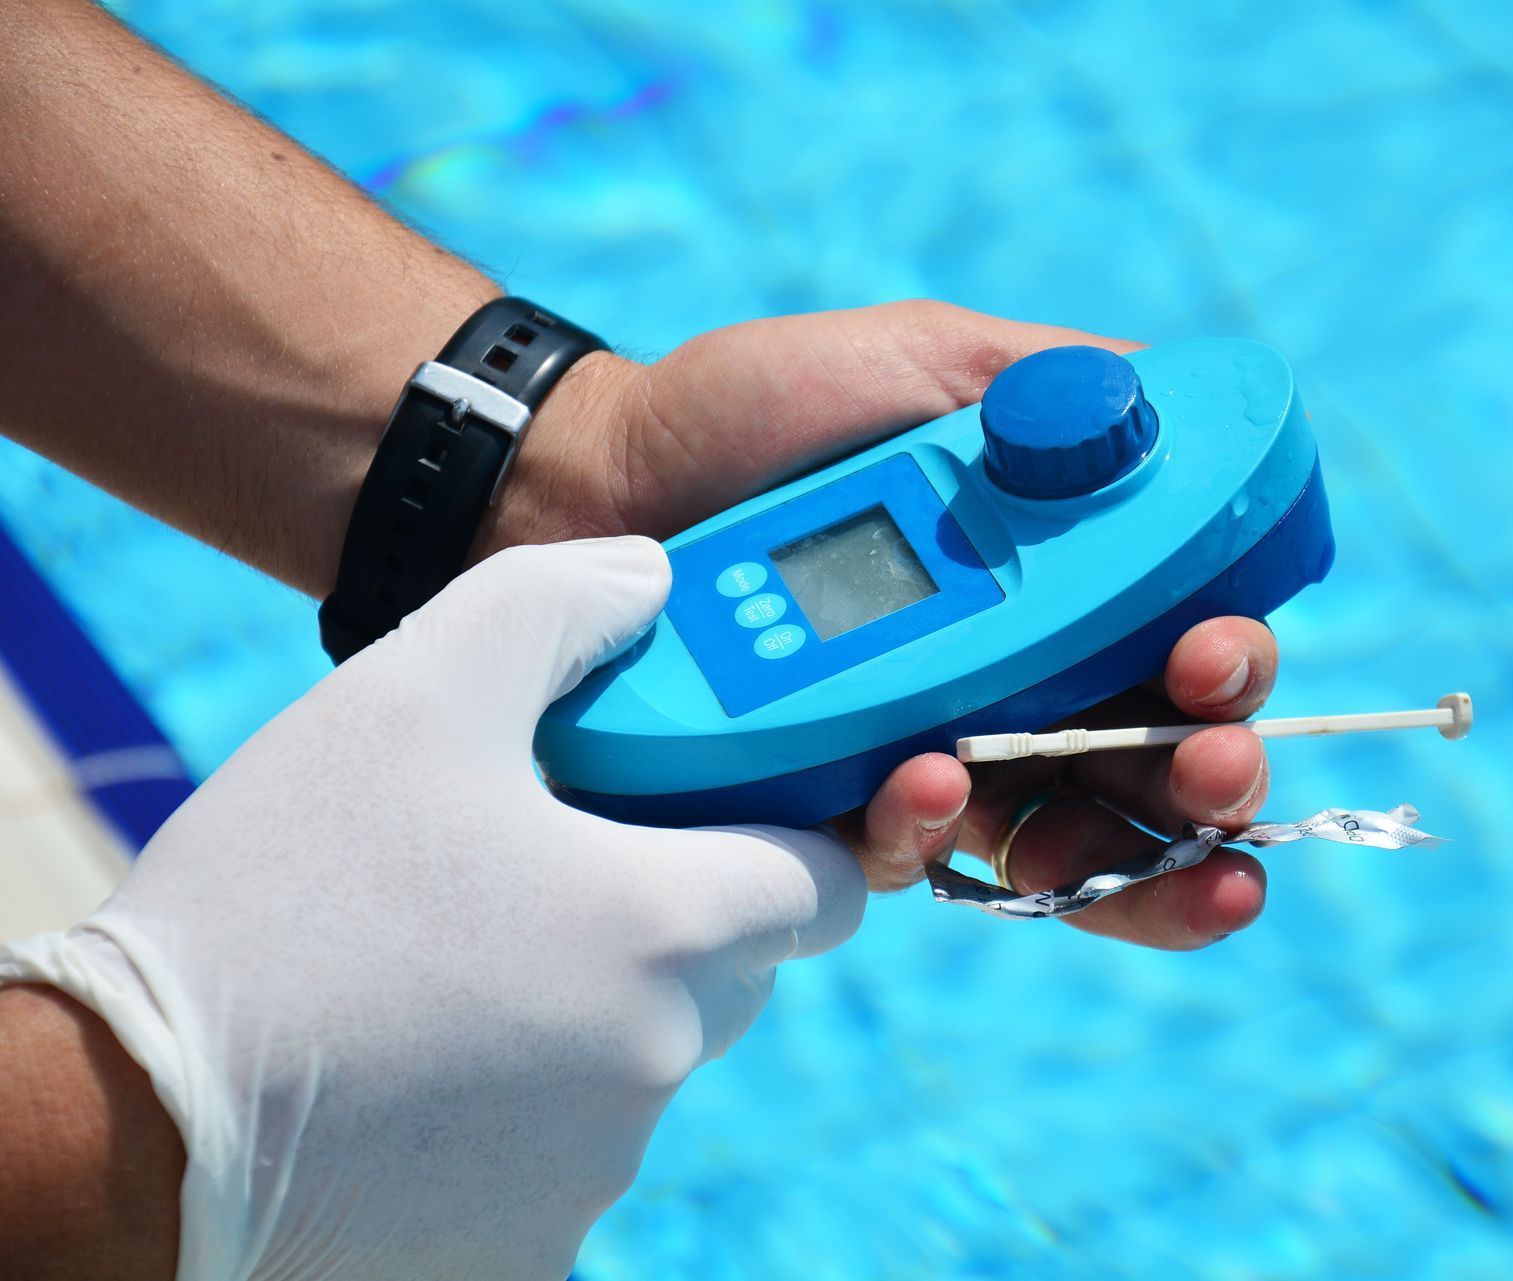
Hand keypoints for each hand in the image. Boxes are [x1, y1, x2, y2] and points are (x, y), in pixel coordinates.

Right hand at [0, 536, 864, 1279]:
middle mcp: (658, 1059)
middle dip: (677, 914)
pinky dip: (529, 1107)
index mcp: (663, 926)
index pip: (828, 883)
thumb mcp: (412, 689)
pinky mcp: (531, 1247)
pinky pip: (572, 1154)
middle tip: (557, 868)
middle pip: (737, 971)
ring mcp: (598, 1166)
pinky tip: (428, 1058)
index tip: (727, 817)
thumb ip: (557, 606)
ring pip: (651, 1061)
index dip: (794, 837)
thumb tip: (650, 582)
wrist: (135, 1111)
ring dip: (594, 1009)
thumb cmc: (280, 889)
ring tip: (462, 961)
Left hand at [492, 302, 1275, 949]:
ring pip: (1064, 851)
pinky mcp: (833, 811)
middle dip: (1212, 795)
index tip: (1214, 657)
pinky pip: (907, 856)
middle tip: (1221, 777)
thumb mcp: (921, 362)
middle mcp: (1011, 687)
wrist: (595, 481)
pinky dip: (929, 829)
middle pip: (1152, 778)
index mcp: (1053, 589)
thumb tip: (1184, 409)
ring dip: (1126, 866)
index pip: (1181, 656)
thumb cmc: (754, 412)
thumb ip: (1048, 386)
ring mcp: (929, 757)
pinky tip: (926, 780)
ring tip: (1121, 845)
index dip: (1227, 674)